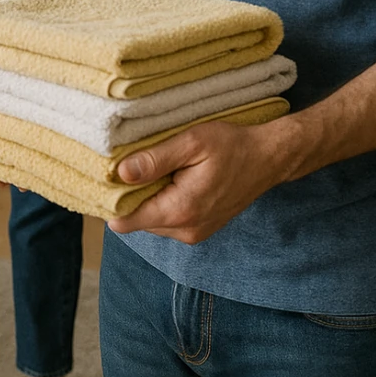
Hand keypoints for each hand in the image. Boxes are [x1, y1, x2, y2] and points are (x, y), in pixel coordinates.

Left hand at [106, 121, 282, 244]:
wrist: (268, 159)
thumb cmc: (232, 146)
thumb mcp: (192, 142)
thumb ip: (155, 160)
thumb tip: (120, 173)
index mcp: (181, 211)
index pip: (127, 220)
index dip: (112, 199)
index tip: (107, 177)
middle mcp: (186, 230)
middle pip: (137, 220)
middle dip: (130, 196)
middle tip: (133, 165)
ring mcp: (194, 233)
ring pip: (151, 221)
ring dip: (147, 199)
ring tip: (155, 170)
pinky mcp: (200, 230)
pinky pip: (167, 221)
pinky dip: (162, 203)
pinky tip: (170, 180)